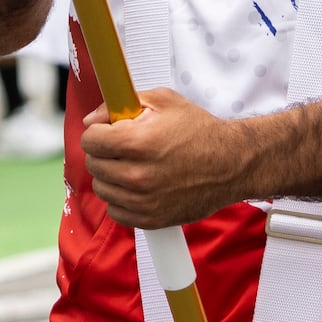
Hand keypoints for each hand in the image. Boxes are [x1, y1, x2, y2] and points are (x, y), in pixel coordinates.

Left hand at [81, 88, 247, 228]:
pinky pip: (115, 211)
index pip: (90, 140)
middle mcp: (137, 175)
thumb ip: (121, 104)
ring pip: (102, 188)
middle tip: (123, 147)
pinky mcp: (150, 219)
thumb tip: (92, 119)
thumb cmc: (199, 131)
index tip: (107, 132)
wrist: (231, 164)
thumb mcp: (164, 102)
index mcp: (138, 142)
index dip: (98, 132)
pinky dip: (122, 200)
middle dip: (104, 152)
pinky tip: (138, 186)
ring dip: (111, 176)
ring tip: (133, 165)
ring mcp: (143, 201)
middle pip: (93, 164)